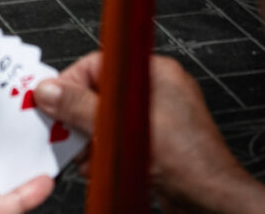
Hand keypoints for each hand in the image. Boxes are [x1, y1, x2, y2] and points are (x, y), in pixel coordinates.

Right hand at [34, 54, 264, 213]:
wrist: (214, 203)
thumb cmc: (188, 162)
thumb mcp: (122, 129)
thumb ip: (81, 107)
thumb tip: (49, 91)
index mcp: (154, 72)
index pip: (100, 64)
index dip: (71, 83)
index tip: (50, 101)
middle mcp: (156, 89)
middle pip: (101, 92)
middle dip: (79, 115)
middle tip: (62, 131)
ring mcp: (158, 117)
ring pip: (108, 118)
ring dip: (89, 137)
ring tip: (80, 154)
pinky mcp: (156, 143)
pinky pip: (120, 137)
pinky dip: (105, 150)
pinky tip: (97, 164)